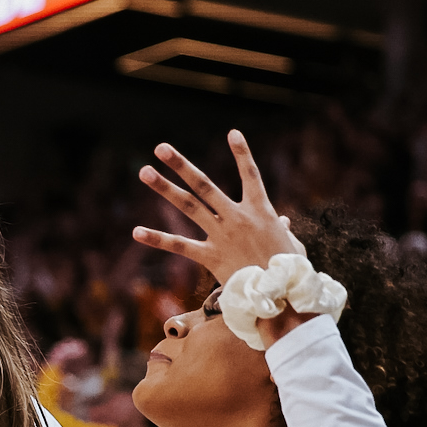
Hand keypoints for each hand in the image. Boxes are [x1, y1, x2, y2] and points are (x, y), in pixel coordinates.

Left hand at [133, 129, 302, 286]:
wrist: (281, 294)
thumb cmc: (289, 271)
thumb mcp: (290, 244)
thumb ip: (283, 229)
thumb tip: (282, 223)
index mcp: (261, 210)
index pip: (251, 174)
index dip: (242, 153)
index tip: (232, 132)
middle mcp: (237, 217)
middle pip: (204, 185)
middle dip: (181, 165)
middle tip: (160, 148)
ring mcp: (222, 235)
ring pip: (189, 206)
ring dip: (165, 188)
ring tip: (145, 171)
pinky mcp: (211, 256)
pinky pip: (180, 246)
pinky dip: (157, 239)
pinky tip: (136, 231)